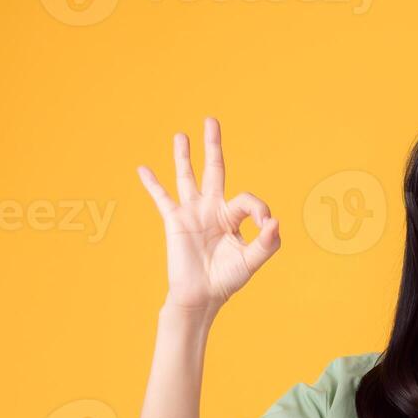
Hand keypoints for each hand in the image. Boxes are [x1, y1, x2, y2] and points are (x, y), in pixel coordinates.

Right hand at [137, 116, 280, 319]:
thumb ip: (267, 243)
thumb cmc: (227, 280)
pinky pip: (161, 197)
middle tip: (212, 121)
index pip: (248, 199)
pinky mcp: (174, 220)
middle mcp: (212, 209)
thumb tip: (275, 221)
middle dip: (213, 146)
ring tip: (181, 135)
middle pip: (213, 170)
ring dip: (184, 155)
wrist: (201, 296)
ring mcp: (192, 213)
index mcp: (232, 217)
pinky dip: (152, 183)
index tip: (265, 225)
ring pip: (187, 177)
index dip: (259, 208)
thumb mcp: (252, 261)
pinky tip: (142, 168)